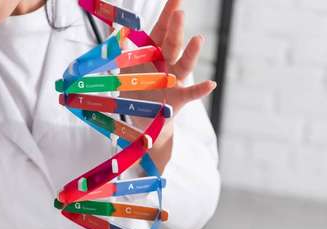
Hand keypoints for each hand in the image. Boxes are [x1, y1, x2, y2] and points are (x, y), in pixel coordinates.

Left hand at [120, 0, 216, 170]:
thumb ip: (123, 51)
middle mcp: (167, 64)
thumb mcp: (126, 69)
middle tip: (180, 11)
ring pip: (184, 64)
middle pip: (172, 43)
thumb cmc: (137, 90)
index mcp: (154, 53)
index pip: (161, 30)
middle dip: (175, 28)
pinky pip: (191, 94)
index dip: (168, 14)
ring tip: (198, 39)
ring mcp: (175, 81)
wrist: (144, 119)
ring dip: (191, 52)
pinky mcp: (178, 100)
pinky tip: (210, 84)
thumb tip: (116, 32)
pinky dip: (200, 89)